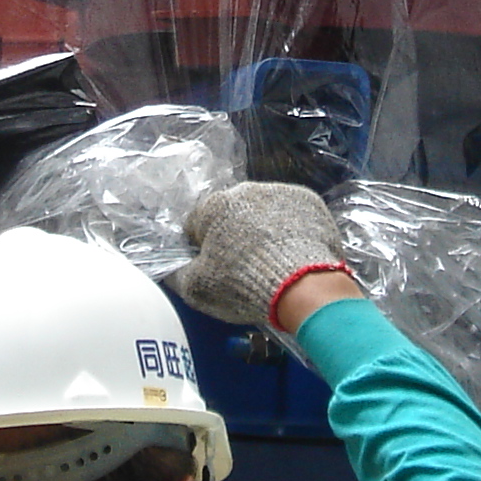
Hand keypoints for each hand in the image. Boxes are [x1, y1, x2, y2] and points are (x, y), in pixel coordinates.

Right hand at [170, 182, 352, 328]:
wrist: (303, 286)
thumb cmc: (244, 285)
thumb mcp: (196, 289)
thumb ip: (176, 273)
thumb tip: (171, 268)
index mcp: (213, 206)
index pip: (198, 225)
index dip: (203, 249)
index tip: (215, 269)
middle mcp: (246, 191)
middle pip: (233, 215)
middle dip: (235, 237)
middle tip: (246, 269)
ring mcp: (281, 193)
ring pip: (265, 212)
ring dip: (265, 230)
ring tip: (274, 263)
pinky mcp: (310, 201)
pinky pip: (293, 214)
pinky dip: (292, 229)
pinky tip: (294, 254)